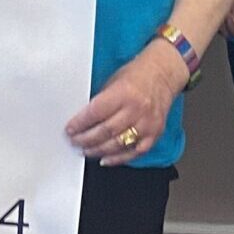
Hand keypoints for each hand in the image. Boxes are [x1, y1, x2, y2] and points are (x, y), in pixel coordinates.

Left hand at [64, 46, 188, 164]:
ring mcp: (147, 124)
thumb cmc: (138, 75)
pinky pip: (135, 152)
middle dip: (86, 139)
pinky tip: (106, 159)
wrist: (163, 74)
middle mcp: (136, 109)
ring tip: (86, 150)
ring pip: (118, 144)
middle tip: (75, 141)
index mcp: (124, 93)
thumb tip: (83, 120)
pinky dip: (119, 158)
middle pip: (106, 131)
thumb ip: (101, 101)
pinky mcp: (155, 134)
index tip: (70, 129)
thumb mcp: (113, 81)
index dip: (80, 123)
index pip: (96, 112)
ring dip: (98, 150)